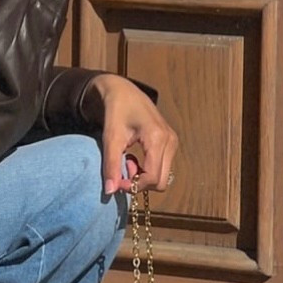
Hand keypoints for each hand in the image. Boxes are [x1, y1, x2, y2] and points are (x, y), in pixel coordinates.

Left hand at [87, 74, 178, 194]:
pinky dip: (148, 169)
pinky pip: (163, 167)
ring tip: (128, 161)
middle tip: (123, 170)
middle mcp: (170, 140)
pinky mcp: (171, 142)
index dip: (134, 186)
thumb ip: (111, 166)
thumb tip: (110, 191)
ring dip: (144, 177)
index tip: (117, 182)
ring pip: (163, 176)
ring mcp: (173, 141)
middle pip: (161, 181)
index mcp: (157, 137)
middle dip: (140, 183)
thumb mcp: (111, 138)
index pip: (153, 177)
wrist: (123, 91)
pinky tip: (136, 157)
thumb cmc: (116, 110)